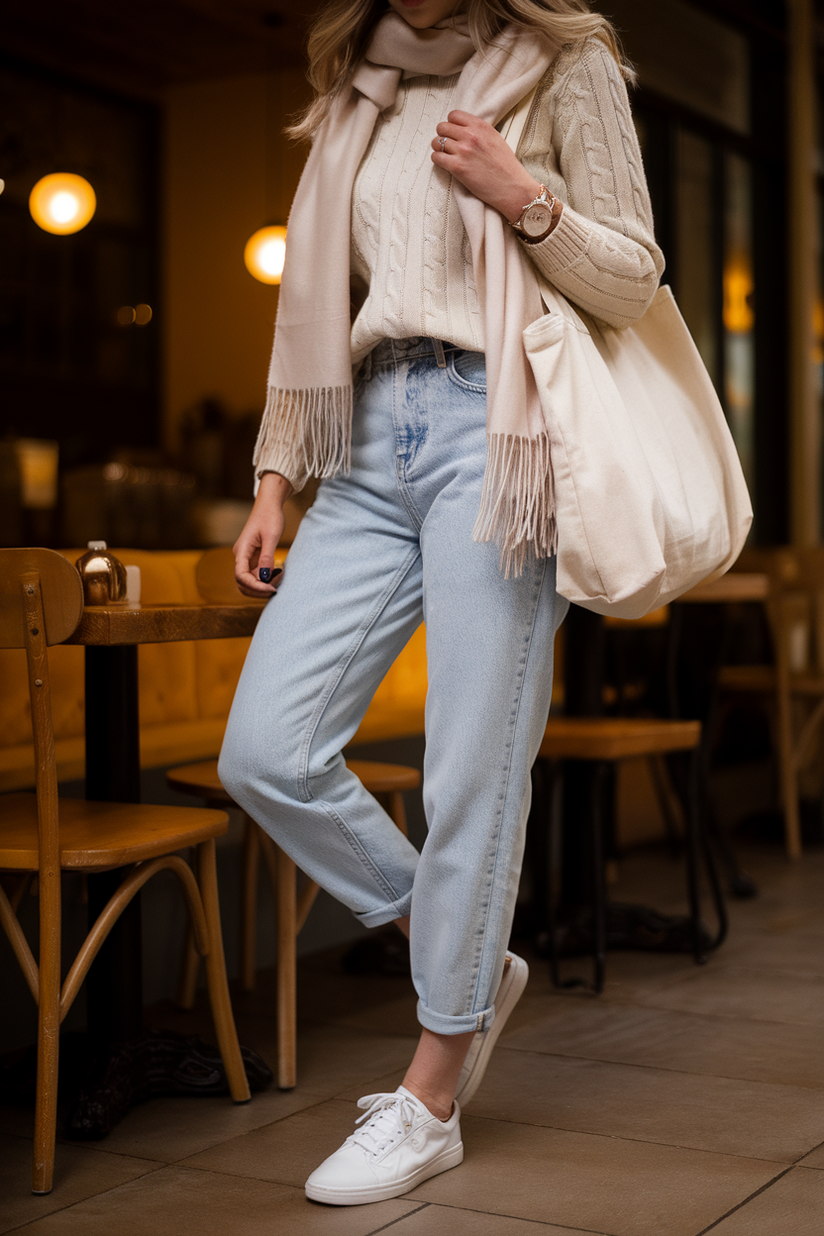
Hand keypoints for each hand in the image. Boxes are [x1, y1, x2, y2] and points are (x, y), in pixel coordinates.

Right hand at [233, 471, 291, 597]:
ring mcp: (246, 558)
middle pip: (242, 583)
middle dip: (258, 589)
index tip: (271, 588)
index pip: (241, 576)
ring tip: (279, 578)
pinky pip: (257, 574)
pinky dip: (266, 579)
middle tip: (276, 586)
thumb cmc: (269, 517)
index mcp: (241, 550)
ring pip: (250, 581)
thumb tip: (264, 577)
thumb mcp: (271, 537)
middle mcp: (240, 556)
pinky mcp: (253, 558)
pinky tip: (278, 573)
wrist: (269, 505)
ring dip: (262, 585)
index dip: (255, 586)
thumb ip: (267, 557)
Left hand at [431, 110, 543, 222]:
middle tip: (448, 145)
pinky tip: (445, 164)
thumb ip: (478, 131)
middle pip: (442, 127)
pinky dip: (438, 160)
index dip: (451, 124)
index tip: (454, 133)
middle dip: (443, 135)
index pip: (454, 115)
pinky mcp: (457, 167)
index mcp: (480, 126)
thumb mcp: (495, 139)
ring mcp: (463, 151)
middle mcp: (470, 135)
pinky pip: (436, 157)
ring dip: (439, 148)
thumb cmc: (505, 166)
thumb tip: (463, 129)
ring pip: (437, 142)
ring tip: (446, 156)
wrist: (512, 186)